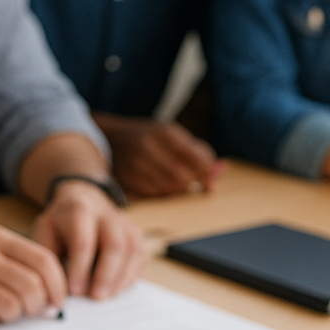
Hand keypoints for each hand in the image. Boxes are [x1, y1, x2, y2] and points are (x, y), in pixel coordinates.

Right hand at [0, 224, 67, 326]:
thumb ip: (12, 258)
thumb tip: (49, 287)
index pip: (43, 260)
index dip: (58, 284)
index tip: (57, 299)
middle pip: (31, 287)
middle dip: (38, 306)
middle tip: (33, 311)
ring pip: (12, 307)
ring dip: (14, 316)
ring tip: (2, 310)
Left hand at [31, 180, 146, 299]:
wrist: (83, 197)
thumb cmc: (62, 221)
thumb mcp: (45, 230)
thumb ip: (48, 255)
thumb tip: (53, 286)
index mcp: (80, 210)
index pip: (83, 242)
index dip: (80, 270)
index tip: (74, 291)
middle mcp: (106, 214)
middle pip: (115, 245)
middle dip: (105, 276)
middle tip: (95, 298)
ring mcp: (125, 223)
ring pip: (132, 251)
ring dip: (121, 278)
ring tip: (106, 296)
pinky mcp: (136, 234)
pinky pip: (141, 256)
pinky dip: (132, 276)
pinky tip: (118, 288)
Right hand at [98, 114, 220, 197]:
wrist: (110, 137)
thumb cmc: (149, 136)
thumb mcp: (173, 134)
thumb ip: (198, 151)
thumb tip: (219, 172)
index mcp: (165, 133)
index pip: (198, 160)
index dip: (207, 173)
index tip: (209, 176)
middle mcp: (149, 148)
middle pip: (183, 179)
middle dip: (192, 184)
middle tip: (193, 182)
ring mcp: (135, 165)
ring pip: (168, 190)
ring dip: (177, 190)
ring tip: (173, 180)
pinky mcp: (125, 180)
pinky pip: (153, 196)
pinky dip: (160, 193)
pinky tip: (158, 184)